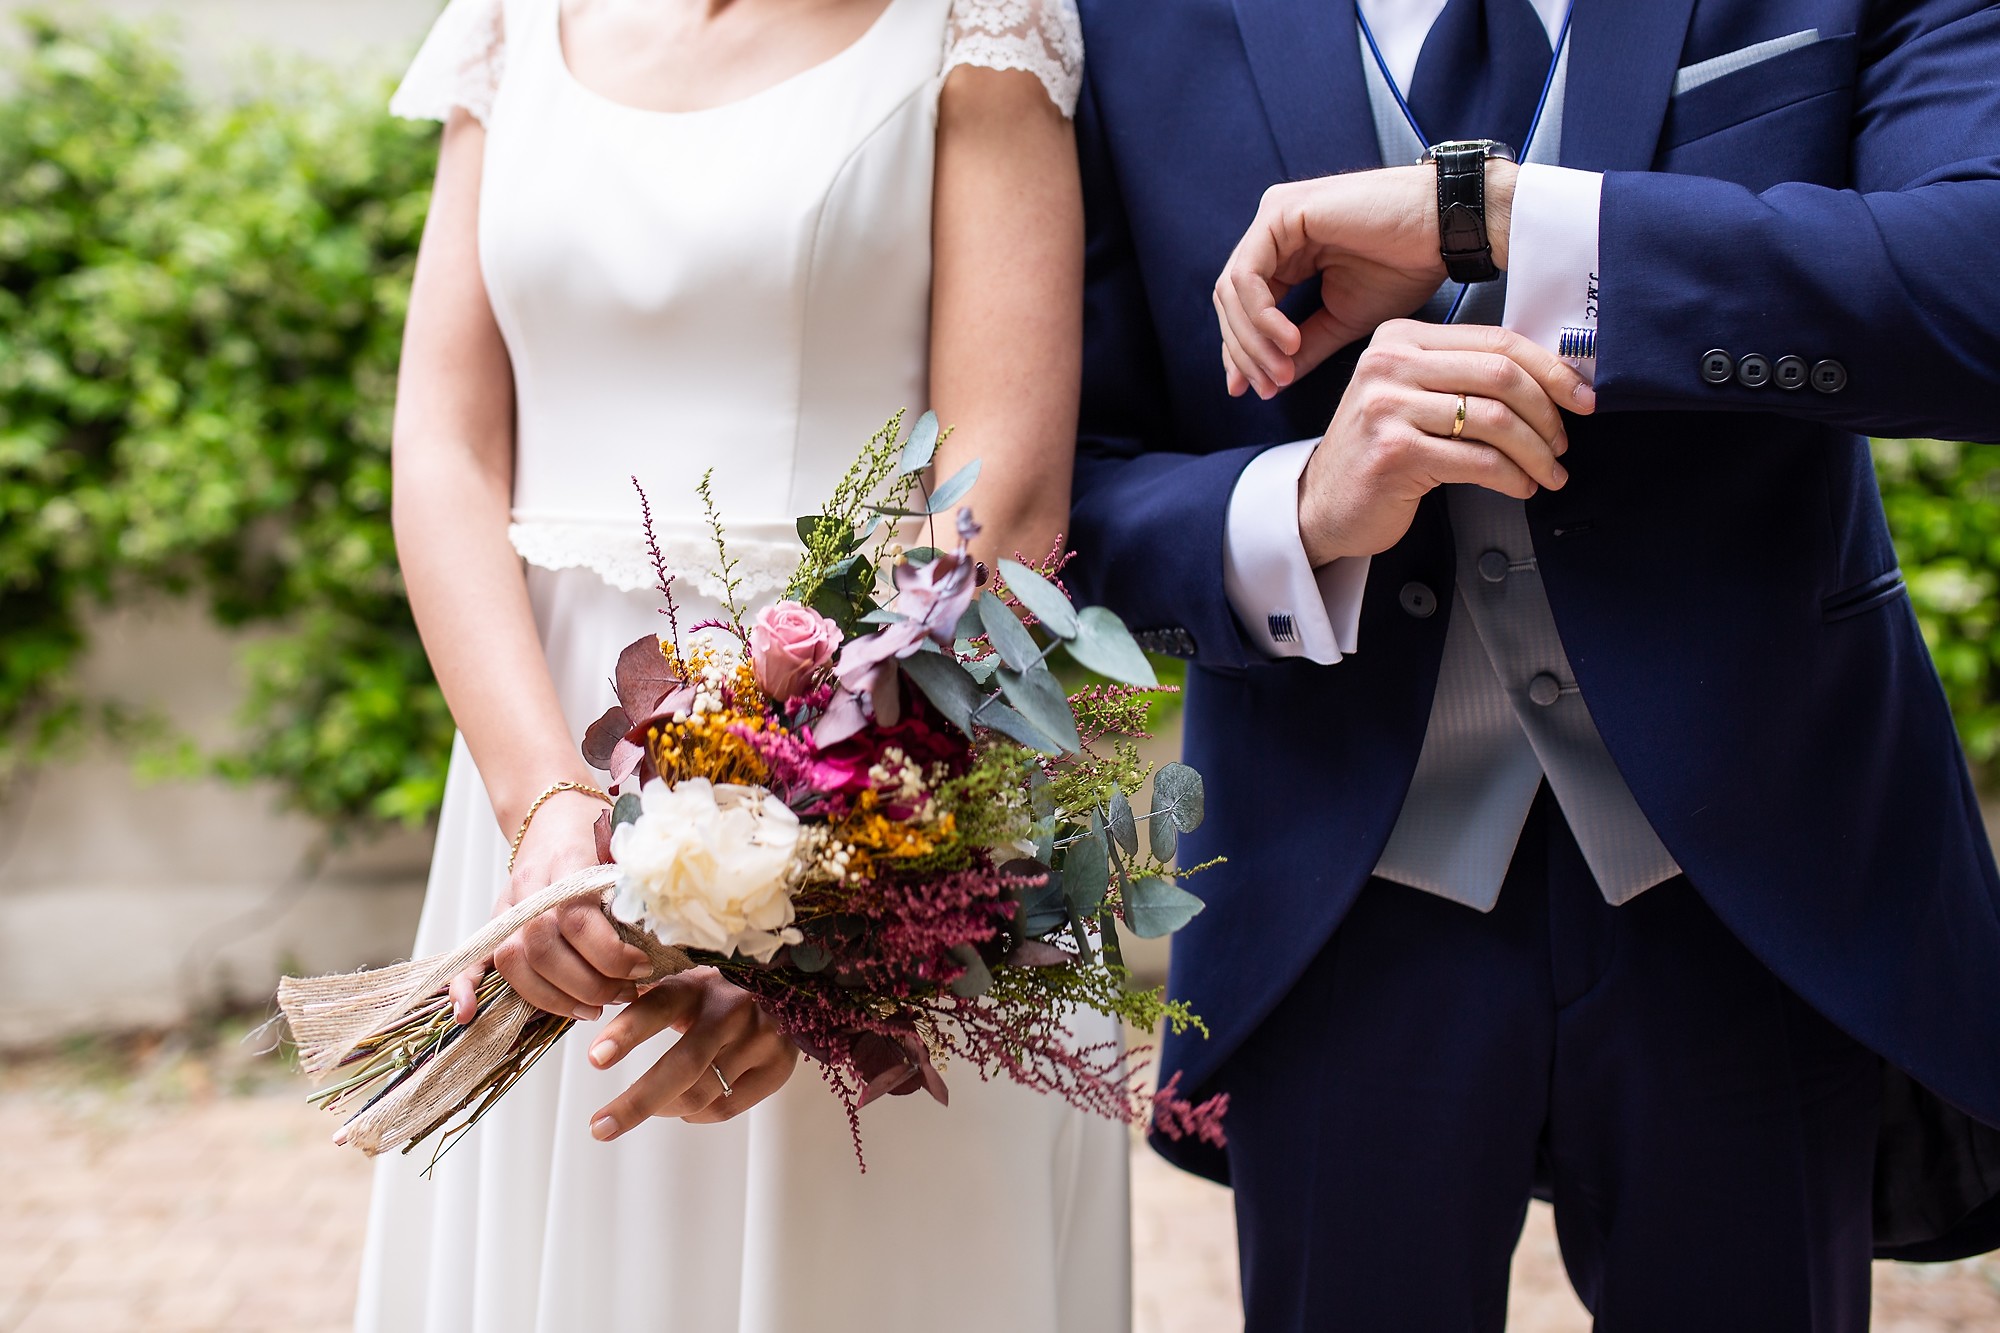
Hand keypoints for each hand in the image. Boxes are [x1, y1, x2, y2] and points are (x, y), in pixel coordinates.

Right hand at [448, 788, 650, 1024]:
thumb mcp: (623, 849)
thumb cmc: (595, 831)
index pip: (578, 919)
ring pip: (515, 962)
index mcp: (566, 864)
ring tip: (595, 1007)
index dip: (611, 953)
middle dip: (590, 983)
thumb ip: (636, 887)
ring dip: (555, 998)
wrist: (553, 809)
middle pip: (545, 948)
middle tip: (626, 993)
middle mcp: (530, 889)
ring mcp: (508, 907)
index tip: (643, 967)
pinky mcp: (495, 921)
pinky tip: (465, 1014)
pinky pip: (472, 957)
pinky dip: (466, 987)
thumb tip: (668, 935)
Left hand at [585, 968, 799, 1135]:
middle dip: (635, 1103)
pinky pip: (724, 1108)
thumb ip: (645, 1000)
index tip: (595, 1059)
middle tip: (600, 1126)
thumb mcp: (684, 988)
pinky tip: (687, 1106)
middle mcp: (732, 1009)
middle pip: (682, 1067)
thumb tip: (592, 1004)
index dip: (627, 1033)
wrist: (784, 993)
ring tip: (648, 1108)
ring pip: (700, 1094)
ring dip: (664, 1109)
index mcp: (699, 985)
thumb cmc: (715, 997)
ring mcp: (760, 1039)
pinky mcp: (777, 1066)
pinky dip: (696, 1114)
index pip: (658, 1007)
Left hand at [1214, 162, 1516, 398]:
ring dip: (1252, 339)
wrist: (1446, 231)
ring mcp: (1275, 218)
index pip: (1243, 307)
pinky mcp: (1282, 212)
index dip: (1240, 352)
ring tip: (1282, 369)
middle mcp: (1274, 232)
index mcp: (1287, 252)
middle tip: (1267, 386)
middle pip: (1230, 301)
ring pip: (1232, 290)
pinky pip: (1248, 274)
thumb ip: (1303, 347)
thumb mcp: (1343, 320)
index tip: (1248, 390)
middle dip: (1243, 352)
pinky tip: (1287, 340)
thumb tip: (1271, 380)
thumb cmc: (1407, 267)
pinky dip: (1262, 315)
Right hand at [1296, 318, 1593, 565]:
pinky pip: (1478, 460)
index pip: (1496, 341)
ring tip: (1546, 471)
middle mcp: (1388, 364)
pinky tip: (1519, 486)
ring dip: (1535, 452)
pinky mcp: (1393, 452)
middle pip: (1501, 375)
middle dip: (1548, 413)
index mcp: (1400, 338)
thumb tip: (1550, 381)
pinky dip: (1511, 477)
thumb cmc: (1377, 453)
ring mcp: (1386, 407)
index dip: (1550, 370)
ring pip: (1495, 419)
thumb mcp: (1413, 397)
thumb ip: (1463, 377)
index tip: (1580, 397)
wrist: (1322, 504)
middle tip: (1562, 442)